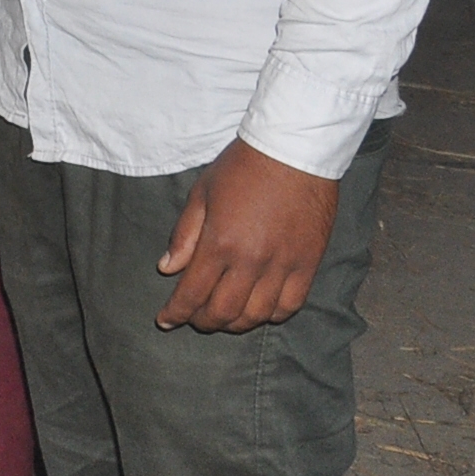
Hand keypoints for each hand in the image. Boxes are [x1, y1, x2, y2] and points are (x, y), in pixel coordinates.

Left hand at [155, 139, 341, 332]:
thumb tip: (167, 269)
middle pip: (224, 311)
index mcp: (220, 243)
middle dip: (203, 322)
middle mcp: (252, 261)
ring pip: (257, 315)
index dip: (177, 313)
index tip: (166, 321)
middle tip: (193, 319)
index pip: (193, 293)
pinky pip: (291, 305)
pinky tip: (259, 311)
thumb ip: (184, 235)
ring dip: (235, 324)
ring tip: (223, 318)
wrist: (293, 151)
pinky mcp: (308, 264)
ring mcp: (283, 266)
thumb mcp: (201, 193)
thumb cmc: (242, 167)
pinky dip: (272, 316)